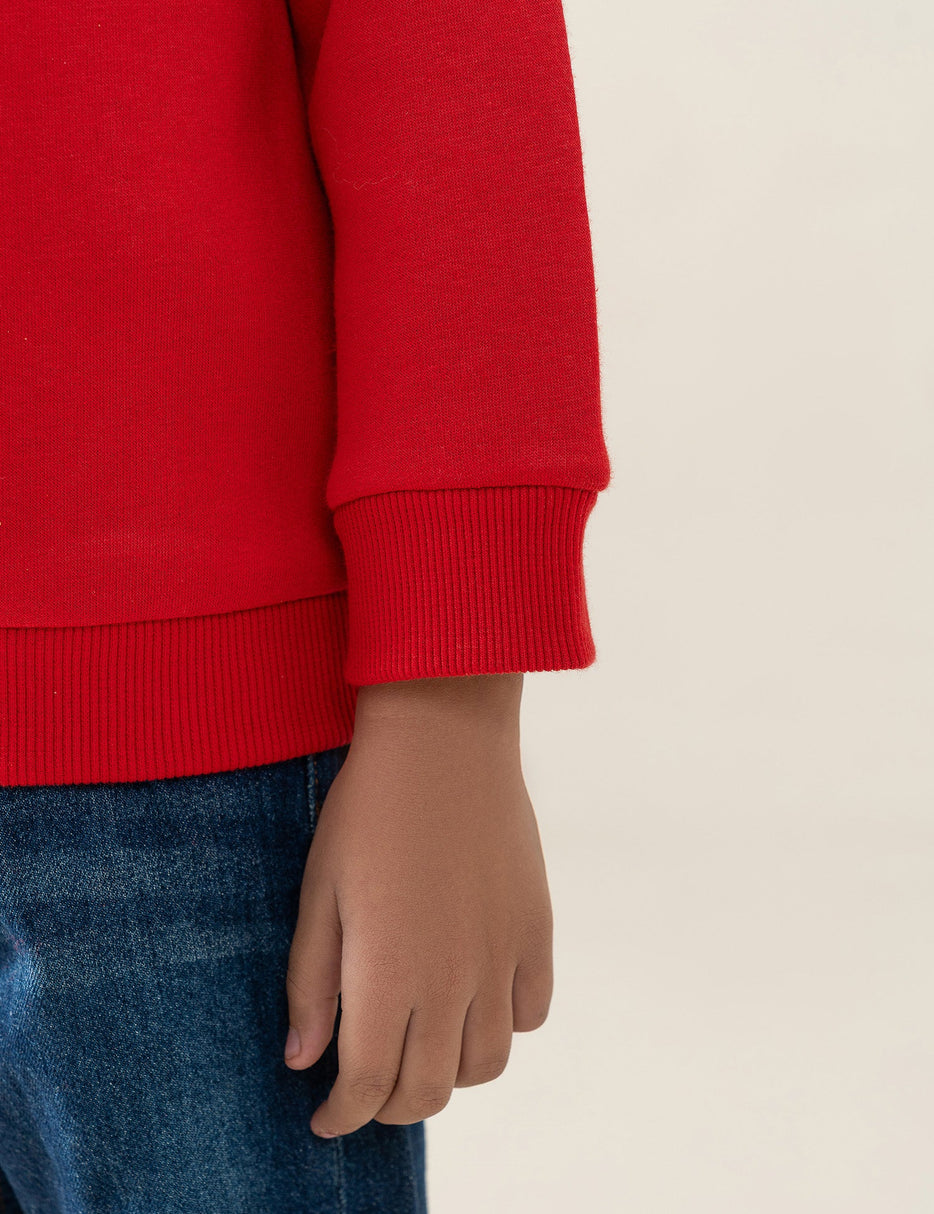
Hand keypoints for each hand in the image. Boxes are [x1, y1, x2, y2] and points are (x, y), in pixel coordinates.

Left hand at [283, 674, 553, 1137]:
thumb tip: (303, 1060)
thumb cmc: (367, 808)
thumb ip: (311, 981)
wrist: (444, 739)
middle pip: (427, 1091)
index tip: (324, 1117)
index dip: (340, 1116)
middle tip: (365, 1086)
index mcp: (387, 973)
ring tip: (419, 1045)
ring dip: (447, 1074)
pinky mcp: (536, 929)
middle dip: (387, 1106)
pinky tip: (473, 1000)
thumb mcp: (319, 891)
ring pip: (485, 1065)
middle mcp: (452, 979)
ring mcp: (502, 956)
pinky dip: (503, 1027)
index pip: (366, 1084)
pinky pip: (532, 1013)